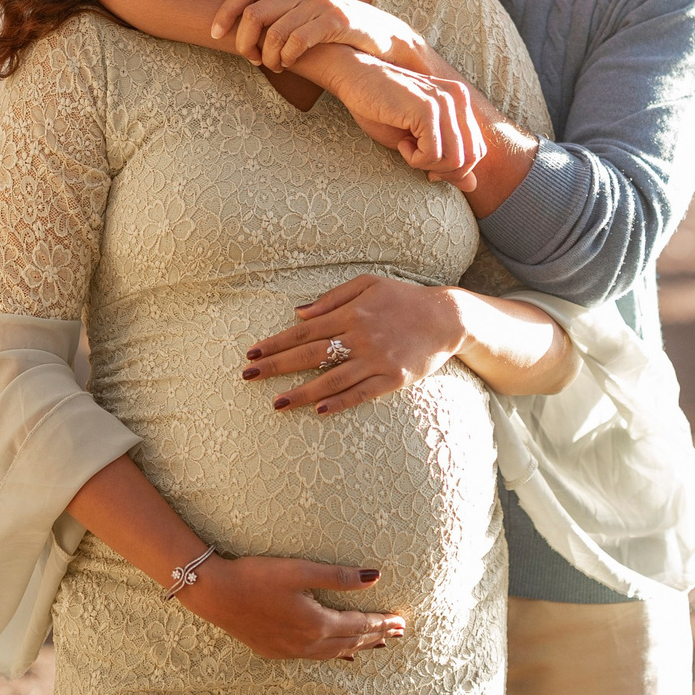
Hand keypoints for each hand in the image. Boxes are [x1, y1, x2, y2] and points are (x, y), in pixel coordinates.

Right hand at [177, 553, 406, 660]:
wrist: (216, 595)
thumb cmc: (256, 576)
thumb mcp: (300, 570)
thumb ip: (338, 576)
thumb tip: (375, 576)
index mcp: (317, 623)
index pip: (359, 625)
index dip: (381, 623)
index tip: (401, 621)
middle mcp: (307, 643)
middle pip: (350, 642)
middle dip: (375, 637)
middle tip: (397, 634)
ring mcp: (290, 650)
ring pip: (333, 653)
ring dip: (356, 649)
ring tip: (376, 647)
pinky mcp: (275, 650)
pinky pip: (315, 658)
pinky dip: (333, 655)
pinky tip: (337, 655)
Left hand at [212, 0, 430, 72]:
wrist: (380, 32)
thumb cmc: (335, 26)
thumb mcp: (305, 9)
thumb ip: (278, 9)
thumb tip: (240, 23)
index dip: (225, 12)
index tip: (216, 33)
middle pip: (254, 14)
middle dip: (245, 42)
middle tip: (253, 60)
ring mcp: (319, 2)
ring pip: (273, 33)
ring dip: (268, 57)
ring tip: (274, 66)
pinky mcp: (334, 21)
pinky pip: (297, 42)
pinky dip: (287, 58)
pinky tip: (290, 64)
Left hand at [243, 274, 464, 414]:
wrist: (446, 318)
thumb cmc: (402, 298)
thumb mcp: (368, 284)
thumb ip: (332, 298)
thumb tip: (299, 313)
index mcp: (351, 314)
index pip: (304, 331)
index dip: (276, 343)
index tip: (252, 354)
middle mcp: (360, 337)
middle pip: (310, 355)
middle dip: (276, 367)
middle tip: (248, 377)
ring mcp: (377, 361)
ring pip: (331, 380)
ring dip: (301, 393)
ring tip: (276, 403)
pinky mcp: (393, 380)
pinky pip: (360, 394)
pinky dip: (338, 403)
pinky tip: (317, 410)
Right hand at [297, 49, 488, 188]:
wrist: (353, 78)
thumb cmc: (381, 108)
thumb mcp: (418, 139)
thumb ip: (448, 158)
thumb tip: (473, 186)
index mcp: (460, 101)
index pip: (476, 149)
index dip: (453, 168)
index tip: (427, 165)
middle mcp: (458, 98)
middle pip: (470, 157)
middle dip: (442, 169)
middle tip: (416, 157)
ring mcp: (444, 101)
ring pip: (455, 159)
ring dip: (427, 164)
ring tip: (406, 147)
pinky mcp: (427, 108)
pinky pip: (433, 153)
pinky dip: (414, 158)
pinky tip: (400, 143)